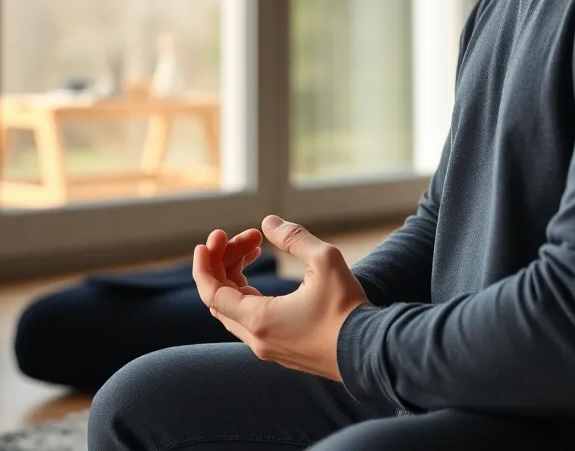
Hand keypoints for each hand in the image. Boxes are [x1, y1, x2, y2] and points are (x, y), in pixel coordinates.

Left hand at [193, 215, 370, 381]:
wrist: (370, 352)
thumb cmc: (347, 307)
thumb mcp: (324, 260)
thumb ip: (293, 238)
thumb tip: (269, 222)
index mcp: (259, 320)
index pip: (212, 293)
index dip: (204, 265)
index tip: (206, 242)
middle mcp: (258, 339)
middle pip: (221, 297)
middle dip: (227, 261)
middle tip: (249, 236)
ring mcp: (270, 347)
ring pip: (235, 309)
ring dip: (237, 275)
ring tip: (257, 246)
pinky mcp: (283, 349)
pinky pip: (251, 319)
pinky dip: (249, 292)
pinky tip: (265, 274)